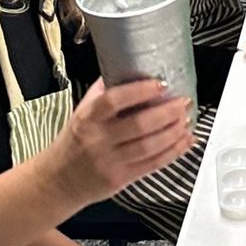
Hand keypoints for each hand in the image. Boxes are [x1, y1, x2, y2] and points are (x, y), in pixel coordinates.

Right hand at [47, 78, 194, 210]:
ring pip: (149, 146)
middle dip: (167, 112)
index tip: (160, 83)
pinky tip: (185, 141)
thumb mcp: (82, 112)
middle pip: (139, 125)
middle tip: (183, 102)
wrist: (58, 181)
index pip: (114, 100)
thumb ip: (104, 91)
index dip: (140, 91)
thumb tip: (127, 65)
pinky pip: (152, 164)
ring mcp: (110, 161)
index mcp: (88, 118)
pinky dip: (173, 152)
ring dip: (174, 132)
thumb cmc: (74, 142)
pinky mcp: (121, 179)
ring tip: (187, 120)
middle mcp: (98, 139)